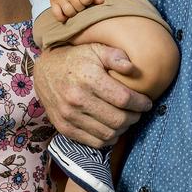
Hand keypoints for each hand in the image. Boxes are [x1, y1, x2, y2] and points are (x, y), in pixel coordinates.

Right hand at [33, 43, 151, 146]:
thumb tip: (132, 68)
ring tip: (126, 119)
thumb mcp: (95, 49)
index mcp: (88, 79)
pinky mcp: (64, 128)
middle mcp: (77, 99)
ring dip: (123, 129)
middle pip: (118, 119)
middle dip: (134, 117)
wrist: (44, 71)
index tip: (147, 102)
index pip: (123, 98)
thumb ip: (115, 56)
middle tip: (138, 112)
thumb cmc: (75, 59)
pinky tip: (112, 128)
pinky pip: (94, 142)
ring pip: (108, 134)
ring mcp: (69, 116)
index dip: (140, 103)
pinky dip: (108, 138)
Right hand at [48, 0, 103, 22]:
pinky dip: (62, 18)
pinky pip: (58, 16)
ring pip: (69, 13)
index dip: (89, 1)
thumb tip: (101, 2)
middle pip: (79, 8)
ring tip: (74, 9)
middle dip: (82, 8)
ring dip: (73, 13)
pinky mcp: (53, 4)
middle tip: (80, 4)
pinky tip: (66, 14)